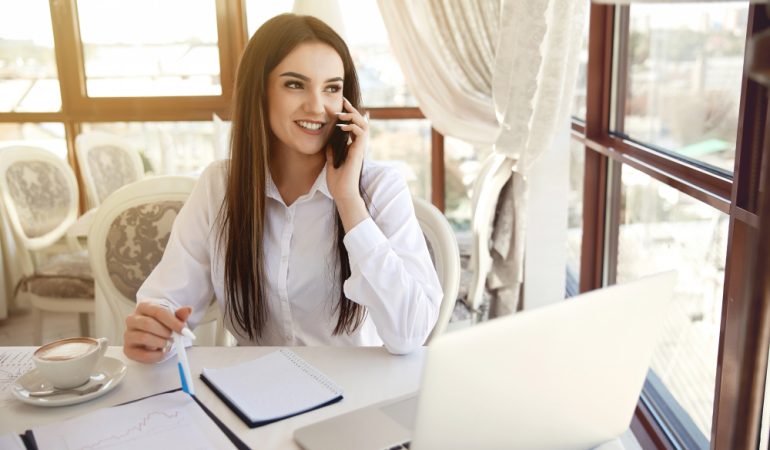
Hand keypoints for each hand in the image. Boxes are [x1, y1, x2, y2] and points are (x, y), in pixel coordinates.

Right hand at [124, 303, 191, 362]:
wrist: (153, 336)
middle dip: (165, 332)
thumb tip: (187, 310)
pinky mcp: (128, 349)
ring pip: (144, 337)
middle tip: (173, 338)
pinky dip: (156, 355)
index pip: (158, 312)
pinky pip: (142, 354)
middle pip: (148, 324)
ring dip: (160, 343)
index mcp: (144, 307)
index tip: (183, 330)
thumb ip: (180, 315)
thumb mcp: (173, 318)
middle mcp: (132, 319)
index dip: (172, 321)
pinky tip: (161, 352)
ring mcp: (128, 334)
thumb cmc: (162, 325)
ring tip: (167, 344)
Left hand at [326, 97, 369, 231]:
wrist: (342, 193)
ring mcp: (360, 148)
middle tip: (343, 102)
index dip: (348, 115)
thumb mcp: (331, 163)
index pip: (354, 127)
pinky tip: (343, 126)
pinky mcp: (359, 151)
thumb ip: (332, 152)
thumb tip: (328, 143)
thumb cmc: (338, 182)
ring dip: (353, 116)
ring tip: (342, 114)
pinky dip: (353, 126)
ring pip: (364, 125)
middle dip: (352, 110)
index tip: (340, 106)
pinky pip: (361, 133)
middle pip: (361, 122)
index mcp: (352, 148)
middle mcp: (358, 146)